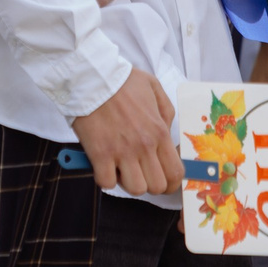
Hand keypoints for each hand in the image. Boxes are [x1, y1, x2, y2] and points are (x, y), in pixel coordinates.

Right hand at [71, 69, 180, 195]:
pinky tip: (103, 165)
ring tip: (120, 168)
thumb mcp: (154, 88)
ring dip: (127, 183)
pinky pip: (107, 183)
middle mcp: (144, 145)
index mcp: (159, 132)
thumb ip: (165, 113)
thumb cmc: (122, 81)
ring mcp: (122, 151)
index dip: (171, 183)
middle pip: (157, 186)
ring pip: (135, 189)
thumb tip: (166, 132)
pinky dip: (105, 178)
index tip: (162, 180)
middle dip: (149, 184)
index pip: (176, 173)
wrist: (92, 77)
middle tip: (139, 172)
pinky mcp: (100, 154)